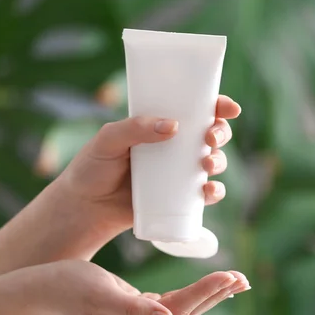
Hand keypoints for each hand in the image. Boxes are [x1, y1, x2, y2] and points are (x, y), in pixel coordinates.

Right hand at [29, 260, 249, 314]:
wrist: (40, 290)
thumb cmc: (66, 287)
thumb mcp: (100, 294)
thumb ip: (135, 309)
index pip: (179, 311)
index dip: (206, 292)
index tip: (231, 276)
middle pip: (187, 314)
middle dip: (217, 294)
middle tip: (245, 279)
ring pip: (183, 310)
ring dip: (210, 294)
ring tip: (235, 282)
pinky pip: (173, 305)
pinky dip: (193, 294)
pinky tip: (208, 287)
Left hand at [53, 95, 240, 256]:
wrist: (86, 207)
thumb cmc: (93, 167)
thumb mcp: (107, 140)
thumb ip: (134, 128)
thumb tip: (173, 126)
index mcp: (162, 125)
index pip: (195, 109)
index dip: (217, 106)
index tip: (229, 108)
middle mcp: (176, 147)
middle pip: (212, 134)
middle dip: (221, 133)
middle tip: (210, 137)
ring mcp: (180, 173)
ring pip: (214, 162)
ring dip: (220, 161)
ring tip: (206, 164)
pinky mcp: (180, 198)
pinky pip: (206, 195)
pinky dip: (215, 193)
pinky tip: (209, 192)